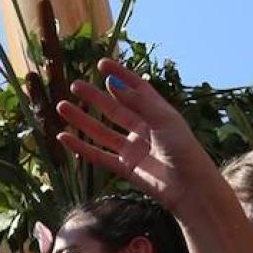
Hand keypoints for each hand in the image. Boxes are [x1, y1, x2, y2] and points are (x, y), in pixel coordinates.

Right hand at [55, 58, 225, 211]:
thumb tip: (112, 82)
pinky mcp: (124, 167)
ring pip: (101, 131)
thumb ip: (137, 102)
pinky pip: (98, 155)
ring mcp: (132, 149)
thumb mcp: (164, 121)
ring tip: (62, 107)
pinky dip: (80, 147)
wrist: (190, 189)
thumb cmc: (185, 151)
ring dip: (82, 120)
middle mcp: (143, 129)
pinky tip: (63, 137)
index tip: (101, 64)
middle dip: (94, 97)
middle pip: (114, 109)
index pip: (136, 89)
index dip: (120, 76)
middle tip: (75, 85)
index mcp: (157, 114)